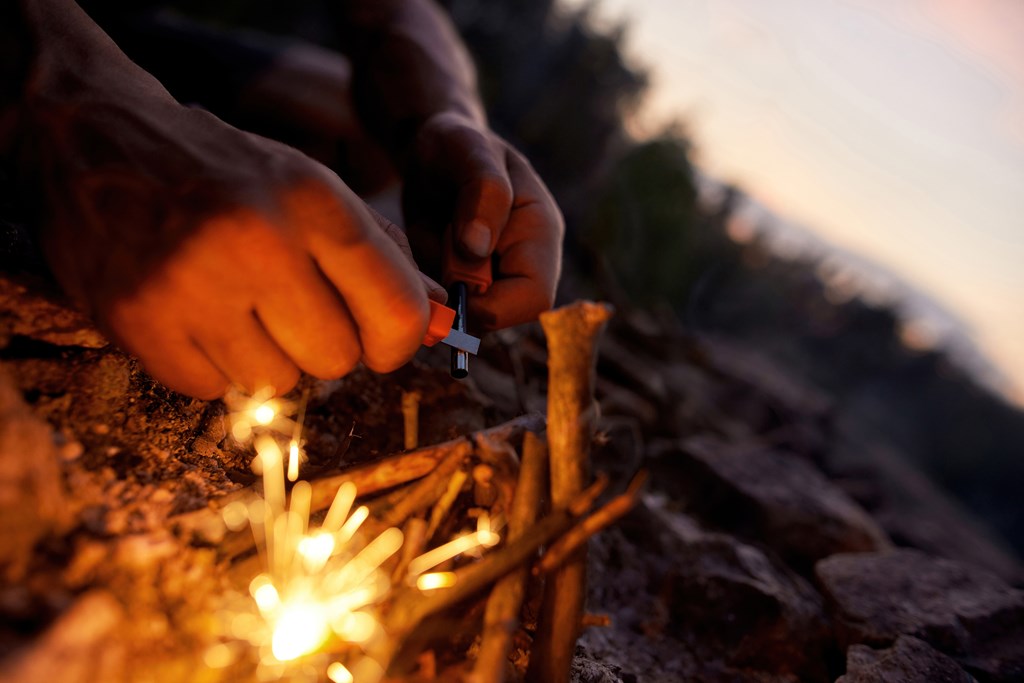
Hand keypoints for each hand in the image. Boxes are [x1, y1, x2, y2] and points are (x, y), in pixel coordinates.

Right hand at [24, 68, 429, 398]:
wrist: (95, 138)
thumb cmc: (225, 172)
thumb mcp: (313, 189)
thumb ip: (384, 258)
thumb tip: (443, 325)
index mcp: (312, 200)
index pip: (398, 311)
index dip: (400, 341)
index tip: (382, 340)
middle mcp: (256, 240)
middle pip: (338, 359)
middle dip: (325, 346)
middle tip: (292, 310)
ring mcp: (191, 284)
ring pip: (278, 383)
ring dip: (267, 357)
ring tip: (236, 305)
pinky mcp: (138, 322)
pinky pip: (213, 391)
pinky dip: (211, 367)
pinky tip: (193, 316)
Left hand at [402, 111, 563, 328]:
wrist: (431, 153)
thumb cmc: (455, 144)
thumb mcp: (468, 151)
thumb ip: (483, 194)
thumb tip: (477, 249)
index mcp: (540, 232)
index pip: (534, 298)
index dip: (494, 304)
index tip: (453, 284)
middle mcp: (525, 262)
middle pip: (504, 316)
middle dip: (463, 300)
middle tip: (435, 258)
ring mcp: (497, 278)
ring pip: (472, 320)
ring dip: (443, 294)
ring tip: (431, 246)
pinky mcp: (469, 286)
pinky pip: (450, 310)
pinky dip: (430, 292)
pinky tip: (425, 255)